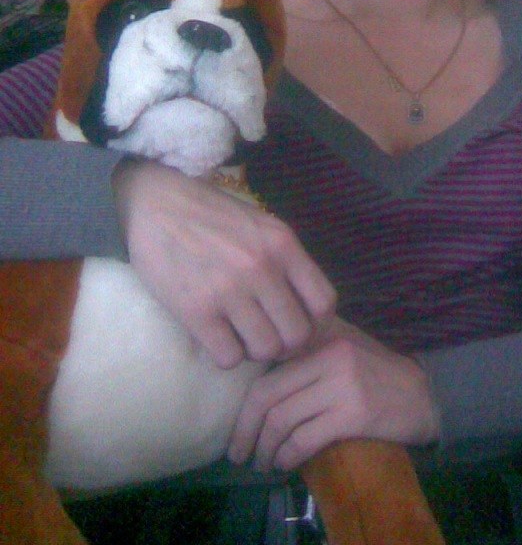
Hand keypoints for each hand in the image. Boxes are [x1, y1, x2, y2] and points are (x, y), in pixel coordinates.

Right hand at [112, 158, 336, 368]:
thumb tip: (305, 308)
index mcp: (283, 245)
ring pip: (265, 350)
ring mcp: (229, 291)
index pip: (324, 303)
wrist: (156, 203)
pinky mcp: (196, 311)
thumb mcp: (262, 225)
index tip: (298, 323)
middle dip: (285, 342)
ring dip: (255, 350)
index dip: (315, 323)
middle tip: (267, 333)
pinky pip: (229, 357)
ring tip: (241, 334)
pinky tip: (218, 337)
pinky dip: (227, 355)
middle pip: (297, 335)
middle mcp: (262, 268)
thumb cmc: (212, 215)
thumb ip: (286, 261)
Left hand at [227, 318, 440, 470]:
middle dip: (245, 430)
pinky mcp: (355, 414)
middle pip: (268, 395)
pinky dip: (288, 456)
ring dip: (265, 449)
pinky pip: (306, 438)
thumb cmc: (376, 376)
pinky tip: (285, 464)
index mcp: (321, 339)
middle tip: (238, 454)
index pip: (268, 371)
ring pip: (282, 419)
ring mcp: (342, 385)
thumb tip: (259, 388)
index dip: (245, 406)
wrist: (423, 395)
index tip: (238, 428)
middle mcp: (329, 357)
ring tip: (262, 464)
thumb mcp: (342, 353)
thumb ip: (307, 359)